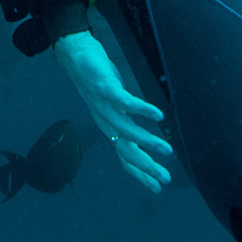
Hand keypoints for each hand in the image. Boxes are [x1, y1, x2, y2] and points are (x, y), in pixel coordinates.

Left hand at [52, 30, 172, 192]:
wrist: (75, 54)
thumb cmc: (100, 81)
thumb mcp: (115, 106)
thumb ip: (128, 120)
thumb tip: (144, 134)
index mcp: (109, 127)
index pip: (125, 156)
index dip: (140, 173)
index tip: (158, 187)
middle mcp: (106, 121)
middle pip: (126, 150)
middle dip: (146, 166)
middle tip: (165, 178)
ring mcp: (104, 106)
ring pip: (126, 130)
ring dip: (147, 142)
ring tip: (167, 150)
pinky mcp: (105, 88)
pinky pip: (124, 101)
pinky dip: (141, 110)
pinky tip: (158, 115)